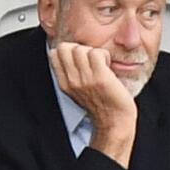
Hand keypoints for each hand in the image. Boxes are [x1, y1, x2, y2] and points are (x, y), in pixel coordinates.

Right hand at [50, 43, 136, 167]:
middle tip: (91, 61)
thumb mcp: (79, 90)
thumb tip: (74, 53)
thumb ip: (72, 73)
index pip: (55, 53)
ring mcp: (85, 79)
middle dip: (79, 49)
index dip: (69, 50)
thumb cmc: (102, 106)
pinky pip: (96, 53)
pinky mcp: (100, 78)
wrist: (114, 122)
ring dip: (93, 52)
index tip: (82, 60)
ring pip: (80, 48)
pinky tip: (108, 67)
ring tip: (101, 64)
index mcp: (65, 83)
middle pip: (65, 47)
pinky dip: (104, 55)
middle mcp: (72, 81)